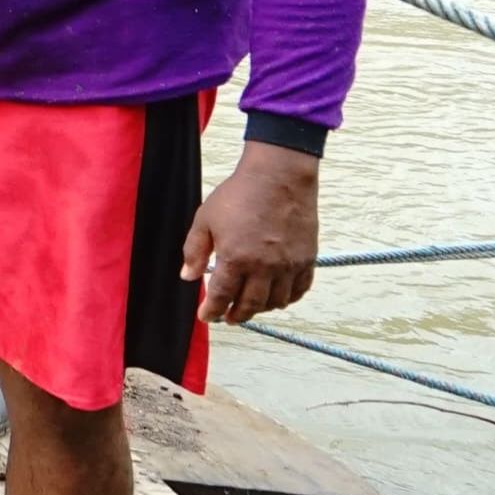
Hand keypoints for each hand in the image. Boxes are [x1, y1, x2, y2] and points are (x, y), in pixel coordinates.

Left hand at [187, 142, 321, 323]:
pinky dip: (288, 298)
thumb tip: (188, 276)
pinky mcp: (307, 258)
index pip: (222, 296)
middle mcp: (264, 267)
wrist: (278, 176)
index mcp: (236, 258)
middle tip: (228, 317)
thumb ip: (194, 250)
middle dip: (237, 315)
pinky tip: (278, 296)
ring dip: (261, 308)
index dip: (212, 311)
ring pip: (276, 301)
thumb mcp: (205, 219)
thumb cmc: (239, 194)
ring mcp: (288, 265)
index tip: (206, 316)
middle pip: (250, 305)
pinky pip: (300, 289)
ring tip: (250, 306)